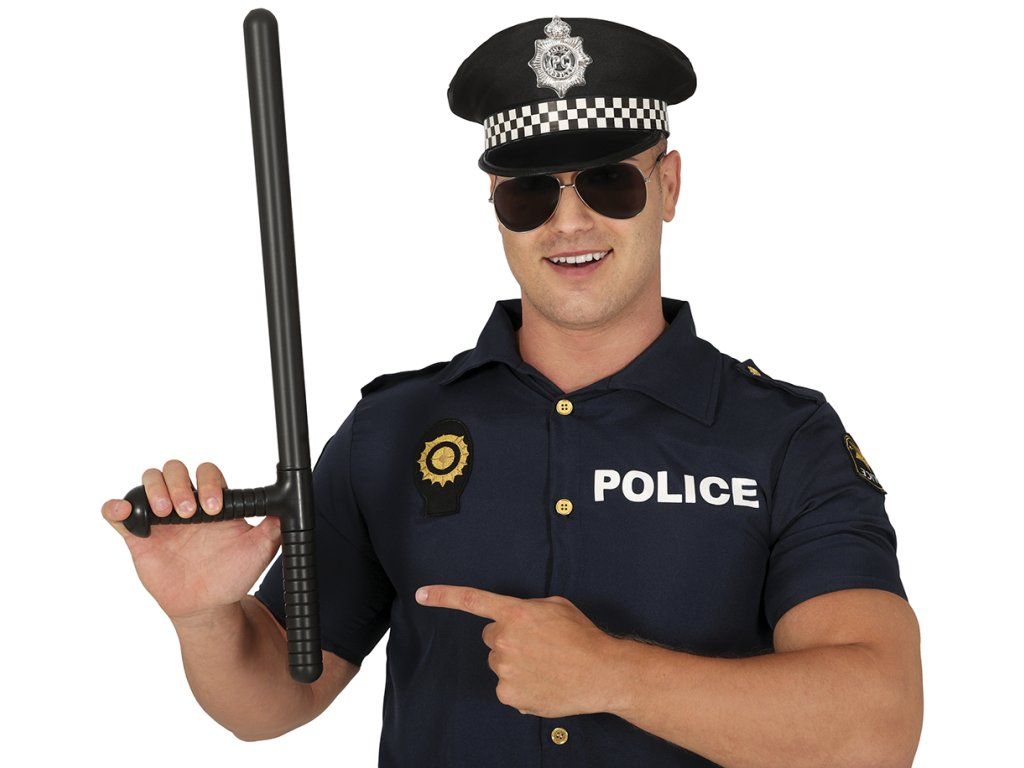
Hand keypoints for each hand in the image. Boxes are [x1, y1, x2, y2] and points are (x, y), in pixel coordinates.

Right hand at [101, 459, 281, 624]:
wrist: (209, 606)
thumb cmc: (233, 574)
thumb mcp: (260, 550)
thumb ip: (273, 527)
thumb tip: (288, 507)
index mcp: (214, 502)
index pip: (207, 473)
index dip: (209, 482)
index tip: (214, 508)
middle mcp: (187, 504)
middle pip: (175, 470)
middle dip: (179, 485)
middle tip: (187, 513)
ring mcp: (161, 519)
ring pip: (149, 482)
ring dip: (153, 489)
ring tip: (164, 513)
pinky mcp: (139, 537)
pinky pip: (118, 514)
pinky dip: (115, 507)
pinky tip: (121, 512)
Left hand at [415, 584, 618, 717]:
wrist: (602, 672)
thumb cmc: (583, 637)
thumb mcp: (556, 606)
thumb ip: (528, 608)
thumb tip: (517, 618)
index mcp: (516, 613)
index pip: (472, 601)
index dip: (444, 596)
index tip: (421, 594)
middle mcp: (505, 640)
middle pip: (491, 638)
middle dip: (507, 640)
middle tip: (537, 646)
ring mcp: (505, 669)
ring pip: (500, 664)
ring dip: (516, 664)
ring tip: (546, 665)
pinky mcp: (509, 694)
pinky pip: (508, 688)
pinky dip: (522, 687)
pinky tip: (544, 682)